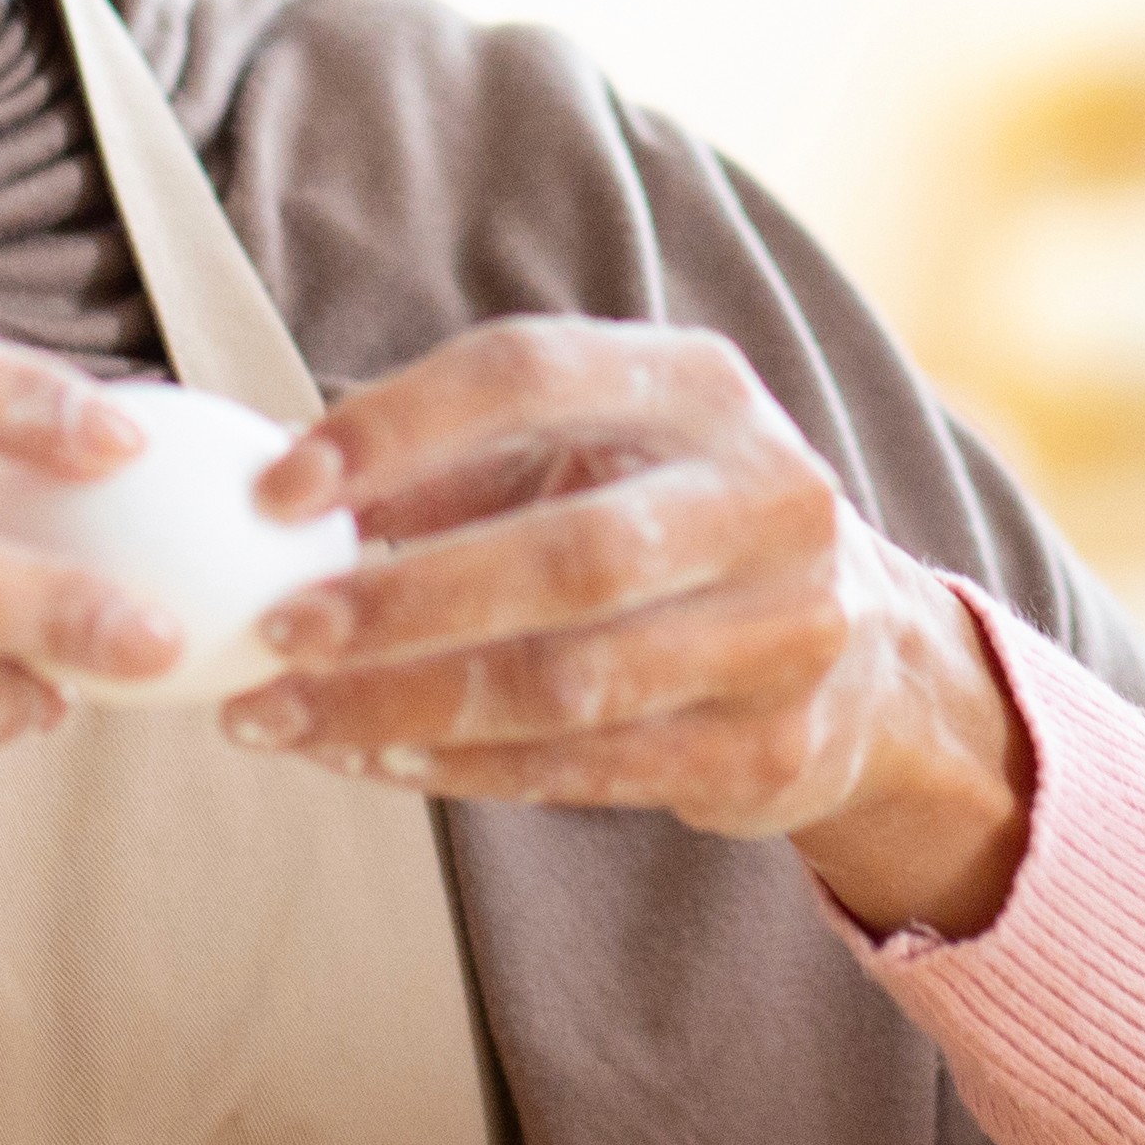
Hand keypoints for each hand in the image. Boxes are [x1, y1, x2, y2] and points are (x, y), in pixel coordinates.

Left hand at [227, 318, 1034, 938]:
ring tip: (281, 718)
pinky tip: (368, 760)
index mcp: (700, 387)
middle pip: (564, 554)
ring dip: (403, 706)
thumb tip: (278, 502)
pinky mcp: (771, 749)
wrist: (871, 660)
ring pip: (570, 683)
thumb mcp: (590, 458)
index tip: (278, 491)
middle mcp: (765, 495)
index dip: (396, 427)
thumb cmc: (672, 531)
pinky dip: (460, 769)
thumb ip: (452, 468)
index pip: (531, 374)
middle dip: (401, 599)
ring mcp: (786, 631)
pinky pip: (588, 770)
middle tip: (274, 633)